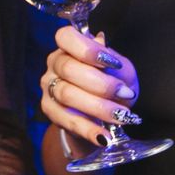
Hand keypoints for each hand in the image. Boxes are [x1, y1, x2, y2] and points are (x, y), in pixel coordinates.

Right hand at [39, 26, 138, 148]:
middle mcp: (54, 64)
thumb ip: (115, 62)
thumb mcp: (121, 71)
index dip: (87, 49)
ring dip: (98, 107)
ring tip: (121, 116)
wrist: (102, 115)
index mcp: (69, 47)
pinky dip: (88, 129)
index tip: (112, 63)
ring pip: (67, 95)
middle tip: (125, 94)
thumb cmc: (112, 84)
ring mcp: (49, 87)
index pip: (66, 37)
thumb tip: (103, 47)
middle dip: (101, 84)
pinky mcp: (50, 111)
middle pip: (69, 69)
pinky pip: (67, 120)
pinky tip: (104, 137)